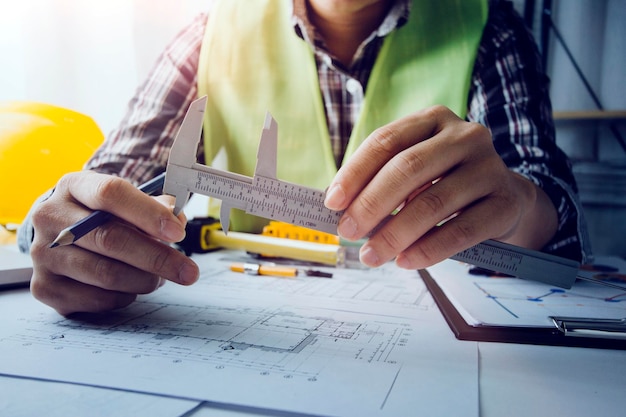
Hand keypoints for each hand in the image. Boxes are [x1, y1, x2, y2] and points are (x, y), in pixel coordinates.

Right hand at [29, 171, 198, 315]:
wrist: (57, 234)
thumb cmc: (100, 216)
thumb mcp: (124, 200)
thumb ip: (155, 207)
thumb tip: (178, 221)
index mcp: (73, 186)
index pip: (110, 194)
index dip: (148, 213)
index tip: (178, 232)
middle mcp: (50, 218)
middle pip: (111, 239)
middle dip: (157, 257)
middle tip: (189, 271)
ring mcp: (43, 255)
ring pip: (107, 274)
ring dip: (144, 279)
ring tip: (159, 277)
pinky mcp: (46, 287)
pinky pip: (98, 299)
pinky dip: (126, 296)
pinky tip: (133, 287)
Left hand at [324, 105, 557, 268]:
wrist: (504, 199)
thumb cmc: (445, 184)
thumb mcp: (413, 173)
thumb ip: (380, 183)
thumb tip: (339, 211)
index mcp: (433, 120)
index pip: (386, 141)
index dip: (354, 172)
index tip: (332, 202)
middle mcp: (465, 136)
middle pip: (407, 168)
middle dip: (371, 204)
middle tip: (348, 232)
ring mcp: (490, 167)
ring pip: (432, 202)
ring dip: (395, 234)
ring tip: (372, 256)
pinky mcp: (506, 202)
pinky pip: (462, 230)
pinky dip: (429, 249)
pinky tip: (406, 260)